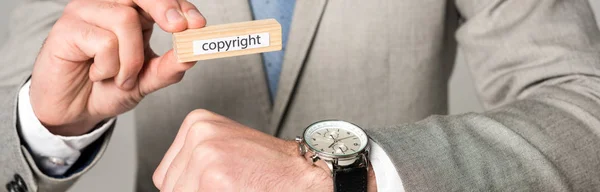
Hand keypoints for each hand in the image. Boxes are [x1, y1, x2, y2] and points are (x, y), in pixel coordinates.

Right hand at [29, 0, 205, 135]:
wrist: (73, 110)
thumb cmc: (107, 88)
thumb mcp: (146, 81)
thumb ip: (168, 68)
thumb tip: (191, 55)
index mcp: (132, 12)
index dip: (180, 6)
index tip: (198, 24)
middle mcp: (109, 5)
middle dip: (164, 7)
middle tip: (179, 28)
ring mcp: (86, 13)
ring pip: (125, 20)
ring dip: (131, 59)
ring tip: (121, 78)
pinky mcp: (67, 27)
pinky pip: (103, 41)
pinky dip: (109, 66)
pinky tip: (97, 74)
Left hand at [152, 109, 333, 191]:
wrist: (302, 175)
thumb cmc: (268, 166)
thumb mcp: (224, 148)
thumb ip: (194, 160)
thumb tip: (170, 186)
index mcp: (197, 123)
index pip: (166, 173)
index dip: (188, 188)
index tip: (214, 183)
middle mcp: (198, 134)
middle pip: (169, 187)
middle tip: (229, 186)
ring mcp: (205, 156)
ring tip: (233, 188)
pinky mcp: (212, 179)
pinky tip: (235, 191)